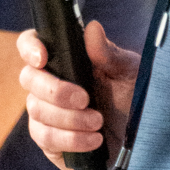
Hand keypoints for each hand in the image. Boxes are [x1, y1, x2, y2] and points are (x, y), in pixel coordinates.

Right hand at [18, 20, 139, 169]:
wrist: (140, 135)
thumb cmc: (131, 97)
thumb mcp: (128, 72)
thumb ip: (108, 53)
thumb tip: (92, 29)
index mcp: (64, 59)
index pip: (31, 44)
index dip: (30, 47)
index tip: (42, 58)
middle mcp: (49, 83)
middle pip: (28, 79)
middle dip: (55, 91)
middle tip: (85, 99)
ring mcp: (46, 112)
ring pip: (36, 111)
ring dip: (70, 119)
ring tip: (97, 122)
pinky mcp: (50, 140)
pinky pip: (46, 139)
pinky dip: (71, 140)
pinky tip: (93, 140)